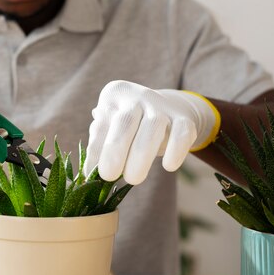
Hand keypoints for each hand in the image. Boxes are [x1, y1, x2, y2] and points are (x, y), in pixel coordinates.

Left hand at [84, 80, 219, 184]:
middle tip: (108, 176)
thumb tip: (89, 171)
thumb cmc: (129, 126)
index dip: (95, 151)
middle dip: (115, 150)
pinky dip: (176, 150)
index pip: (102, 125)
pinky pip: (182, 132)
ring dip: (141, 156)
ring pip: (153, 126)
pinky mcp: (184, 118)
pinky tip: (168, 167)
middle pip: (125, 121)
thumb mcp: (111, 128)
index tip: (91, 174)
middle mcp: (138, 96)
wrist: (168, 109)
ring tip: (133, 179)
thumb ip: (100, 144)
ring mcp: (162, 105)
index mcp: (114, 94)